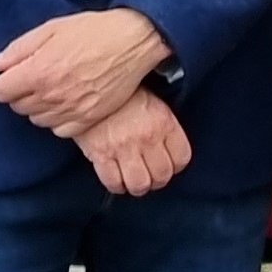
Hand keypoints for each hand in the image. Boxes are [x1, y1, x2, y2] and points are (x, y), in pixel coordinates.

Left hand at [0, 8, 166, 134]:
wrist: (133, 42)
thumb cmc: (93, 31)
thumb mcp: (51, 29)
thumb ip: (19, 49)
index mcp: (38, 71)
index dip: (1, 83)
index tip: (9, 76)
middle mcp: (51, 95)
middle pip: (17, 107)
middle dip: (19, 93)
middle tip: (34, 78)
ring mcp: (71, 110)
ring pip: (37, 120)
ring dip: (38, 107)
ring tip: (52, 89)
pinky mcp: (88, 118)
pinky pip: (60, 130)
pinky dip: (58, 120)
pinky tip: (66, 103)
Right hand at [73, 90, 190, 196]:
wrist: (89, 84)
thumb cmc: (123, 94)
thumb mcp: (153, 102)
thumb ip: (163, 126)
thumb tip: (168, 148)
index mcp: (164, 123)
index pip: (182, 158)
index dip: (176, 166)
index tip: (169, 165)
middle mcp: (147, 137)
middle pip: (162, 176)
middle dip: (157, 181)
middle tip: (150, 177)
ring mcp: (124, 147)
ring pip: (140, 184)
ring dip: (138, 187)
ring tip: (134, 181)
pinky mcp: (101, 154)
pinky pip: (113, 182)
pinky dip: (116, 186)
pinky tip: (117, 180)